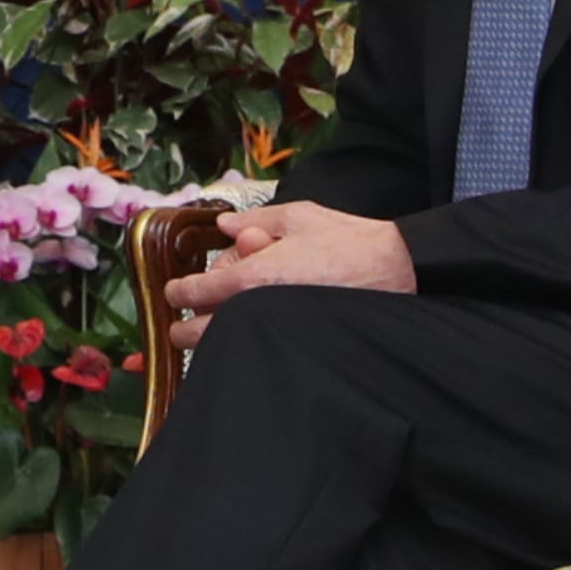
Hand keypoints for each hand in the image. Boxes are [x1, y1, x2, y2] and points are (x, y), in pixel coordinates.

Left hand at [167, 197, 417, 353]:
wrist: (396, 271)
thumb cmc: (348, 241)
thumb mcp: (297, 216)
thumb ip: (256, 220)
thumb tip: (226, 227)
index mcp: (253, 276)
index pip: (196, 292)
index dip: (178, 293)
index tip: (174, 292)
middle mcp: (258, 310)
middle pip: (201, 333)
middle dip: (185, 331)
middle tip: (180, 328)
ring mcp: (277, 332)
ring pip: (226, 350)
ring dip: (211, 345)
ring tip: (209, 339)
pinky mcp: (298, 348)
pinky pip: (257, 353)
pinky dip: (243, 351)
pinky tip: (244, 346)